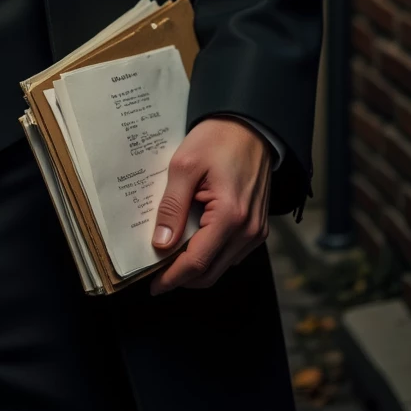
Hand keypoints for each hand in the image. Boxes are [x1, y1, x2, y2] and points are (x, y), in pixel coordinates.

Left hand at [148, 117, 270, 294]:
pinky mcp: (257, 227)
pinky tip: (191, 241)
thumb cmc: (218, 139)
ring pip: (221, 266)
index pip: (197, 262)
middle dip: (182, 277)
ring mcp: (256, 231)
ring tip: (171, 255)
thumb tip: (161, 243)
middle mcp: (248, 230)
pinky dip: (210, 254)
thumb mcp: (185, 166)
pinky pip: (231, 253)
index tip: (153, 285)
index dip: (172, 277)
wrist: (251, 125)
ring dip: (196, 266)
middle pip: (210, 272)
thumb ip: (172, 206)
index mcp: (230, 216)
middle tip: (156, 273)